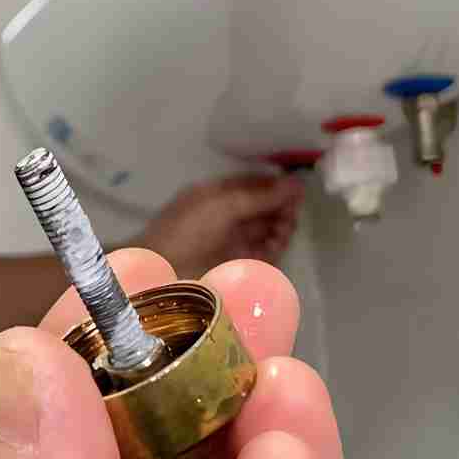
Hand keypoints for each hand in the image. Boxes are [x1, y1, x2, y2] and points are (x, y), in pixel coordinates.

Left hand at [136, 175, 306, 278]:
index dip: (276, 185)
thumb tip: (295, 183)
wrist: (161, 274)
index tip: (296, 188)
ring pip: (270, 230)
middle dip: (281, 206)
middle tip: (289, 211)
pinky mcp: (242, 267)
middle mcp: (228, 217)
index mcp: (217, 196)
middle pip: (265, 207)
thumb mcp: (221, 205)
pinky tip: (276, 243)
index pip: (254, 185)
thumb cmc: (185, 231)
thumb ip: (258, 195)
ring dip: (282, 226)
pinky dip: (276, 247)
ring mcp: (236, 242)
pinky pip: (268, 253)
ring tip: (282, 228)